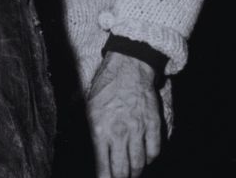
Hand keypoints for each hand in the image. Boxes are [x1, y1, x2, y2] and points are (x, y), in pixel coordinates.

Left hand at [87, 51, 161, 177]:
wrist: (128, 69)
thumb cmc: (104, 88)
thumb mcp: (86, 107)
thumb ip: (86, 129)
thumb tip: (81, 146)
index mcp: (99, 129)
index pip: (102, 166)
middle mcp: (119, 133)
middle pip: (122, 170)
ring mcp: (138, 130)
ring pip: (139, 164)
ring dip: (135, 173)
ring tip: (131, 174)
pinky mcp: (153, 125)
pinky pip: (154, 151)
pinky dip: (149, 159)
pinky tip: (144, 159)